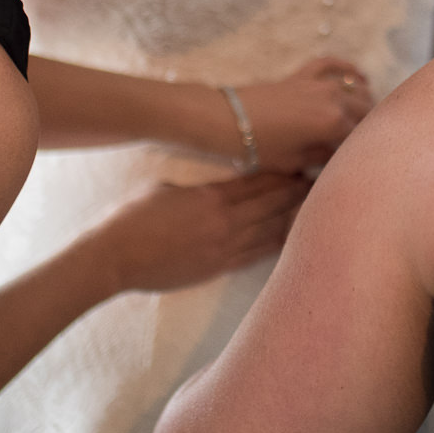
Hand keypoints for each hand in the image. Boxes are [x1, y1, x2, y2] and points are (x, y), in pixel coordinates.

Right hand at [85, 171, 312, 294]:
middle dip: (297, 193)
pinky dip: (276, 244)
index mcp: (211, 197)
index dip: (284, 173)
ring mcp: (223, 249)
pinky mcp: (217, 268)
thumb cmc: (131, 218)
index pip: (259, 182)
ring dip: (293, 218)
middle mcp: (224, 223)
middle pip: (273, 205)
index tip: (304, 164)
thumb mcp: (165, 188)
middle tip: (320, 183)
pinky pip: (256, 254)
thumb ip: (198, 189)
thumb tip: (216, 191)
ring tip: (315, 208)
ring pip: (271, 231)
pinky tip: (292, 237)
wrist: (113, 259)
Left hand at [230, 57, 372, 171]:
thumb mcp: (296, 162)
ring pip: (355, 88)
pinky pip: (331, 64)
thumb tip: (337, 155)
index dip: (360, 150)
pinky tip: (358, 75)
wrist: (231, 121)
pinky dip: (347, 67)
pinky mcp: (304, 74)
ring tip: (364, 116)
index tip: (356, 159)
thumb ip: (323, 157)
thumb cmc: (262, 147)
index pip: (360, 137)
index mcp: (333, 124)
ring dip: (364, 101)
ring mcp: (319, 83)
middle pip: (365, 111)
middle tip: (363, 141)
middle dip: (368, 126)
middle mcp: (333, 100)